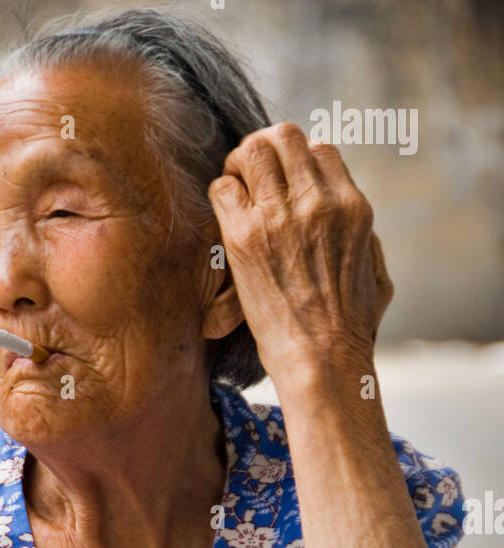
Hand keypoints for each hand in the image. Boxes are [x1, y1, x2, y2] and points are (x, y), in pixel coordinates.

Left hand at [207, 122, 392, 379]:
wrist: (322, 359)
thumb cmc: (350, 331)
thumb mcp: (377, 278)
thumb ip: (369, 244)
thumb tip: (360, 233)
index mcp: (352, 206)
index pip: (320, 149)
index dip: (298, 159)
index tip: (285, 181)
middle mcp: (318, 202)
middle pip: (283, 137)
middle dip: (265, 150)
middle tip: (252, 176)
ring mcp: (281, 216)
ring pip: (251, 152)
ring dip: (238, 165)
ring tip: (236, 190)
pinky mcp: (246, 237)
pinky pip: (223, 188)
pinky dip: (221, 194)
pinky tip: (225, 217)